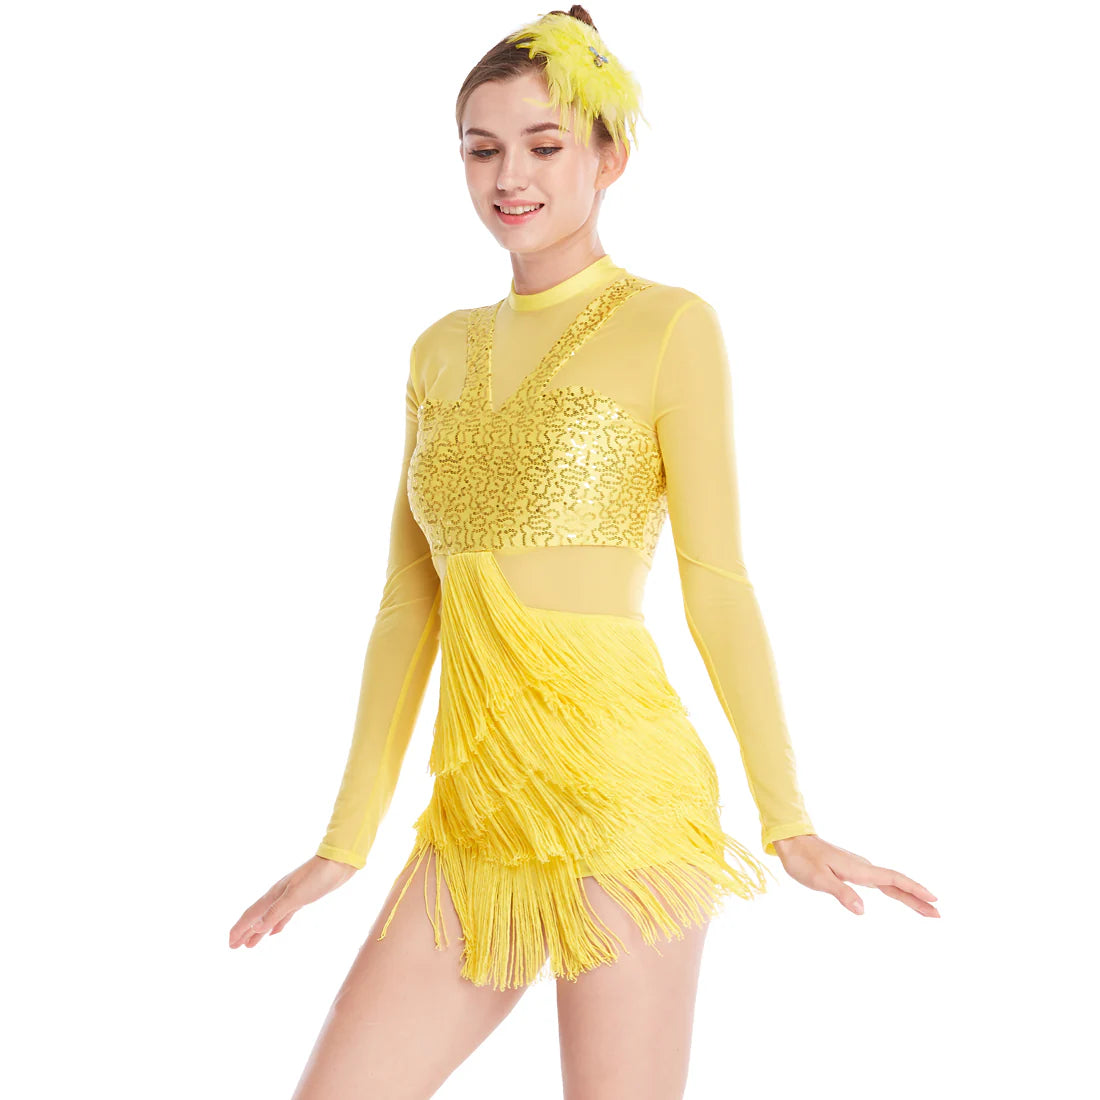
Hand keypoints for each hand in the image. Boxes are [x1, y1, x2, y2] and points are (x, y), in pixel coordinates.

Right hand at [228, 855, 357, 948]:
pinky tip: (274, 932)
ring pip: (269, 917)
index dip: (240, 929)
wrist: (339, 862)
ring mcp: (290, 896)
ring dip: (258, 931)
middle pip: (257, 916)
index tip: (229, 943)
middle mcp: (278, 895)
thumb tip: (255, 928)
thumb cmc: (317, 877)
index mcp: (274, 894)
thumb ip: (276, 912)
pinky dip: (276, 925)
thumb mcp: (295, 896)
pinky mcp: (302, 898)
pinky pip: (283, 915)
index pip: (252, 914)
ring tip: (249, 944)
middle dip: (244, 931)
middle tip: (233, 946)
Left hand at [771, 834, 939, 917]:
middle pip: (896, 884)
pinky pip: (880, 881)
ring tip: (925, 908)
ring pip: (890, 883)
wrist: (792, 841)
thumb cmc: (803, 860)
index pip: (893, 880)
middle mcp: (863, 868)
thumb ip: (841, 893)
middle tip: (937, 914)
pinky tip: (897, 894)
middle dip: (917, 898)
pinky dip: (894, 889)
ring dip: (909, 895)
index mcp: (859, 870)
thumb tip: (862, 911)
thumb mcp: (818, 879)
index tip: (934, 900)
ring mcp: (859, 868)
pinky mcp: (853, 870)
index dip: (914, 890)